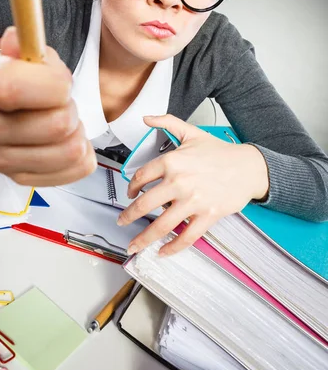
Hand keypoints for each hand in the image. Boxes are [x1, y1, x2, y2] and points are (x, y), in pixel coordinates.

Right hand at [0, 26, 96, 185]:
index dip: (51, 86)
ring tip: (63, 120)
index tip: (63, 82)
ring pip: (68, 150)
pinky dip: (81, 154)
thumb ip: (29, 45)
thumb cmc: (28, 76)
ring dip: (77, 132)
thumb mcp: (31, 52)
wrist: (18, 103)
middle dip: (70, 108)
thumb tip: (15, 38)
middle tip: (61, 102)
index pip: (9, 90)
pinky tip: (66, 141)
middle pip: (54, 125)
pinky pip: (73, 170)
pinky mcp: (17, 178)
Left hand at [118, 114, 268, 255]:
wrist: (249, 167)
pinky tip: (164, 251)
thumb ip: (167, 122)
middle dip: (128, 217)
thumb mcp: (191, 132)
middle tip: (122, 222)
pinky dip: (173, 247)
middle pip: (144, 204)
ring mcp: (193, 201)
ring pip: (161, 225)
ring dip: (143, 238)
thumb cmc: (220, 152)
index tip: (128, 195)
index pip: (141, 177)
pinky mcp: (207, 215)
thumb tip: (146, 118)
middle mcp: (179, 182)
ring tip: (134, 245)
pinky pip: (186, 236)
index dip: (130, 188)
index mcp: (172, 162)